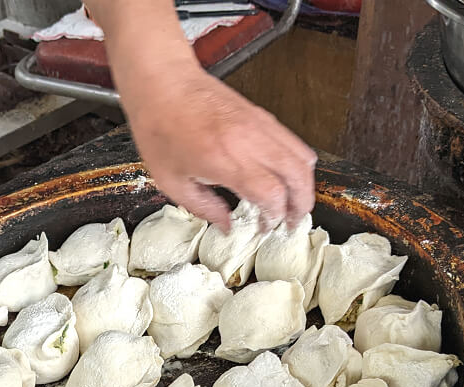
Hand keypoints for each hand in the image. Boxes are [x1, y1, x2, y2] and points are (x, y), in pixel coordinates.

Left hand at [84, 0, 317, 229]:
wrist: (162, 83)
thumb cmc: (160, 129)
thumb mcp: (171, 182)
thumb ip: (204, 208)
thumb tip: (227, 226)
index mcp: (226, 160)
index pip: (272, 194)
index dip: (275, 216)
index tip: (266, 227)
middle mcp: (250, 140)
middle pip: (298, 175)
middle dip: (302, 204)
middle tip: (292, 222)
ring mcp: (259, 124)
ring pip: (302, 156)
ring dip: (304, 183)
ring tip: (293, 202)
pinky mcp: (261, 115)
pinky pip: (292, 141)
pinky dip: (296, 162)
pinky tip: (283, 176)